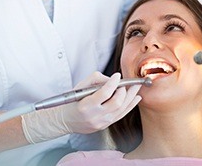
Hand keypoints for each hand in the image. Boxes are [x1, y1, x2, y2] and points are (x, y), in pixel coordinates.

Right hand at [21, 72, 141, 142]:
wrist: (65, 120)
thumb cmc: (72, 102)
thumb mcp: (79, 87)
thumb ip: (95, 79)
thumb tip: (111, 79)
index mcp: (86, 105)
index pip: (104, 93)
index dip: (113, 83)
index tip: (117, 75)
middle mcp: (94, 116)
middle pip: (116, 102)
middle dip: (125, 90)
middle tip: (127, 83)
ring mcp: (101, 122)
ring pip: (121, 109)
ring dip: (131, 96)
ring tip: (136, 87)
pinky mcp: (106, 125)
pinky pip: (121, 115)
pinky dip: (130, 105)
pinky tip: (136, 98)